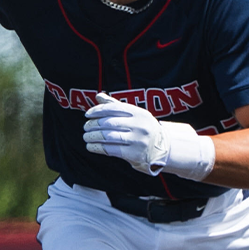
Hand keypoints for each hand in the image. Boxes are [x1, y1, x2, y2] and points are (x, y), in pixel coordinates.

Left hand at [82, 93, 215, 178]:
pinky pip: (111, 150)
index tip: (88, 115)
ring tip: (86, 137)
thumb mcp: (134, 114)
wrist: (163, 148)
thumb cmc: (144, 129)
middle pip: (109, 123)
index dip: (97, 111)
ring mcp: (137, 140)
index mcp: (138, 112)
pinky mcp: (134, 154)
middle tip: (85, 128)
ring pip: (108, 136)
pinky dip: (97, 147)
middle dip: (93, 125)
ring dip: (93, 137)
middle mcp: (139, 125)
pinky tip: (91, 146)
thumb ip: (116, 106)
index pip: (113, 108)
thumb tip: (99, 96)